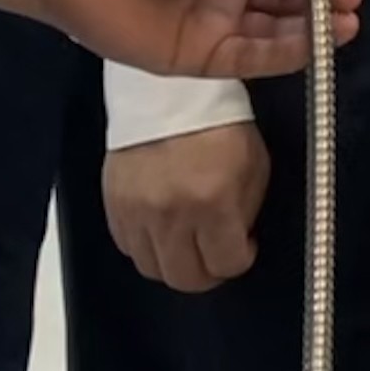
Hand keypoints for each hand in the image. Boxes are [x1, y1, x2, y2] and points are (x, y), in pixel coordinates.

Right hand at [104, 121, 270, 291]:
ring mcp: (138, 212)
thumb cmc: (218, 122)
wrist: (170, 91)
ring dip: (174, 262)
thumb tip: (238, 240)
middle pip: (185, 278)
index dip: (240, 260)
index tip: (243, 247)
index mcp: (212, 202)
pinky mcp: (115, 204)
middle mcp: (172, 214)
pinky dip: (147, 245)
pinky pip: (128, 246)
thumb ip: (247, 212)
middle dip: (208, 272)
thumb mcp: (254, 165)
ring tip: (188, 241)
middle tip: (215, 253)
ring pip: (153, 269)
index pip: (226, 264)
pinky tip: (162, 227)